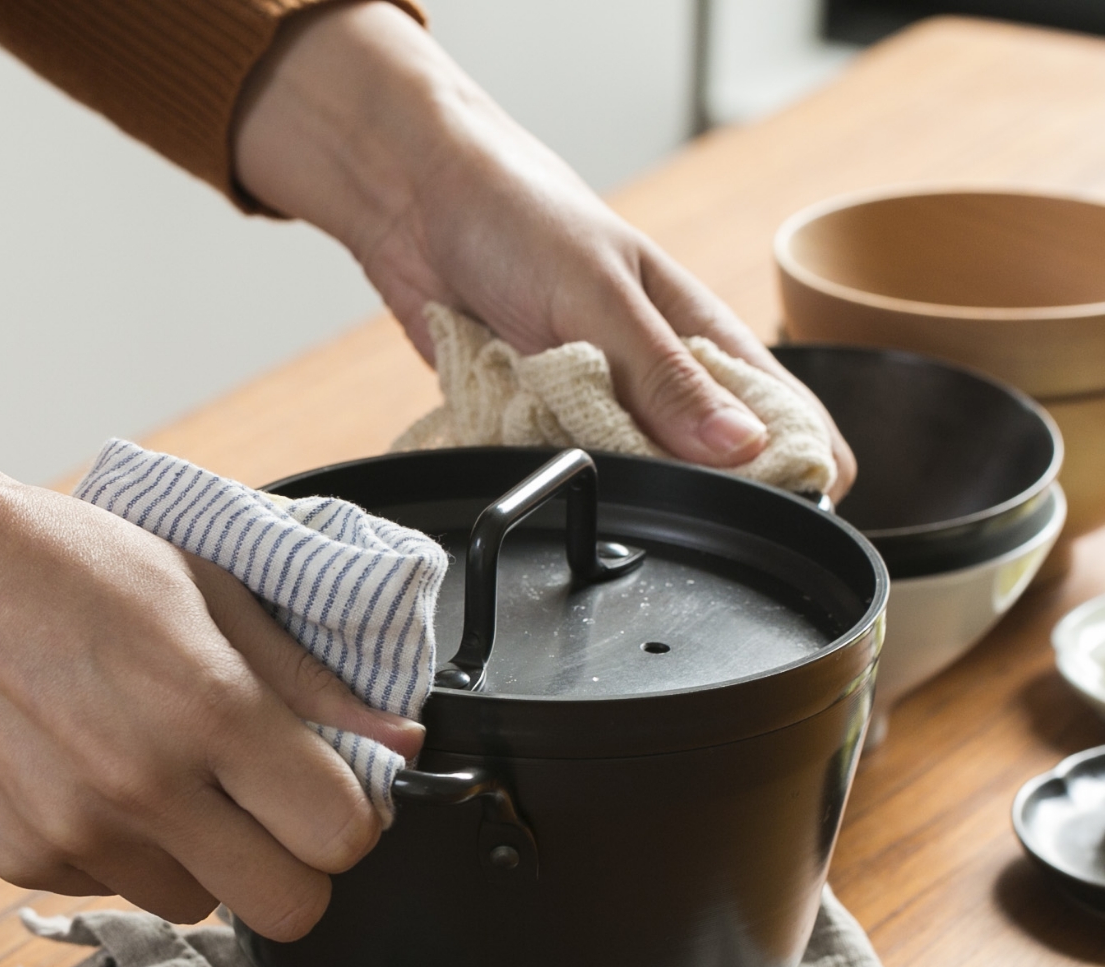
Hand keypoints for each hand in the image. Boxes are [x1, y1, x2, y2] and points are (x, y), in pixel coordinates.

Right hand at [0, 220, 420, 939]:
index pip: (340, 839)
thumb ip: (312, 680)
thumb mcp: (209, 589)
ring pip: (198, 907)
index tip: (330, 794)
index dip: (350, 821)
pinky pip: (113, 891)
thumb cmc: (67, 562)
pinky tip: (89, 777)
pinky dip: (121, 852)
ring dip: (203, 861)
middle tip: (268, 812)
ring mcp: (75, 834)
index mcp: (208, 707)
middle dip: (296, 869)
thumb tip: (400, 744)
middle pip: (288, 912)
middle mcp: (143, 786)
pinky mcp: (19, 859)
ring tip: (160, 775)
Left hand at [235, 2, 855, 497]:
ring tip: (560, 432)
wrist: (417, 204)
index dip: (797, 476)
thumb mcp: (599, 293)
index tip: (769, 515)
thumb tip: (742, 449)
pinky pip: (556, 477)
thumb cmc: (519, 217)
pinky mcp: (541, 426)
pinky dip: (539, 471)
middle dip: (677, 493)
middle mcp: (661, 383)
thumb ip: (664, 377)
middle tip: (627, 463)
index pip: (788, 424)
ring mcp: (600, 409)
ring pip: (627, 486)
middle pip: (705, 476)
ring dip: (600, 481)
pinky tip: (519, 440)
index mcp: (704, 340)